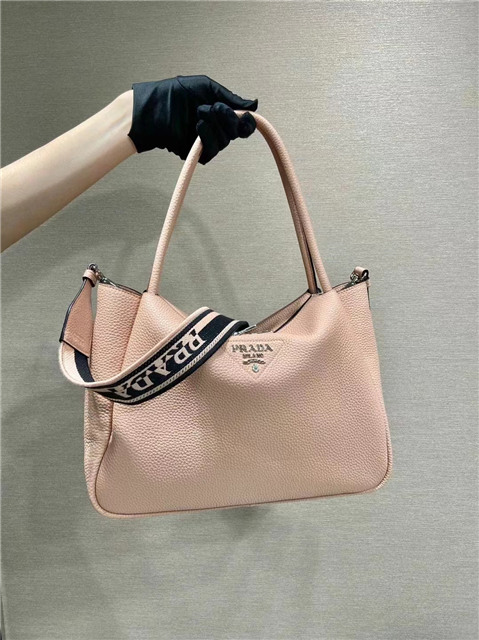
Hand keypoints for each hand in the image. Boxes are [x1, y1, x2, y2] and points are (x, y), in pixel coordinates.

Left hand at [127, 75, 257, 163]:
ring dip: (214, 127)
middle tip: (214, 108)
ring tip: (199, 114)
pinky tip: (197, 128)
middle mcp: (216, 129)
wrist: (155, 107)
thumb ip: (230, 97)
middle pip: (236, 132)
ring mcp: (207, 142)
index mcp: (221, 113)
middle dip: (227, 119)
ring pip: (224, 142)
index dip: (247, 122)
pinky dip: (207, 138)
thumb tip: (253, 104)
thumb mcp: (206, 87)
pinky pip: (211, 151)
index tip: (245, 117)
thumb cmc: (176, 94)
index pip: (243, 124)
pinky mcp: (196, 153)